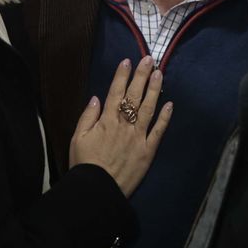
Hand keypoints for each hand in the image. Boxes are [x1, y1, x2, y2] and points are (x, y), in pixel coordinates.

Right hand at [69, 56, 171, 196]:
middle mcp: (124, 124)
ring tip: (159, 73)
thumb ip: (87, 116)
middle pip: (134, 95)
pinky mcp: (148, 150)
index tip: (127, 61)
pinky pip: (158, 131)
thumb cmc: (85, 163)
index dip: (122, 75)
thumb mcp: (77, 138)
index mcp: (106, 120)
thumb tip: (96, 98)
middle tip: (148, 59)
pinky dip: (165, 117)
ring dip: (154, 90)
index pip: (115, 92)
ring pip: (148, 108)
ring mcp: (138, 137)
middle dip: (141, 75)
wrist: (98, 188)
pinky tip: (170, 104)